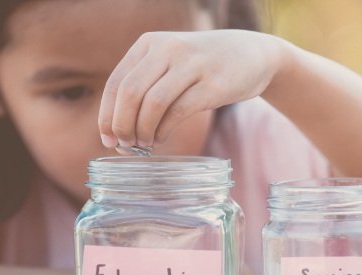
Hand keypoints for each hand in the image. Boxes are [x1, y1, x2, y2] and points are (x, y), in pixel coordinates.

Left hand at [98, 30, 285, 148]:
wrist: (255, 54)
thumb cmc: (206, 66)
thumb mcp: (172, 62)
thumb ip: (146, 85)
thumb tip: (117, 129)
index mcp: (150, 43)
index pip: (116, 82)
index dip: (106, 115)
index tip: (107, 138)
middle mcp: (168, 49)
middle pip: (130, 92)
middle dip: (122, 125)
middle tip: (124, 145)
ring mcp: (192, 65)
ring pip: (152, 103)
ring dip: (142, 130)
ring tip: (144, 145)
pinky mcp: (212, 85)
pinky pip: (178, 112)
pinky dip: (163, 131)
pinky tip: (160, 139)